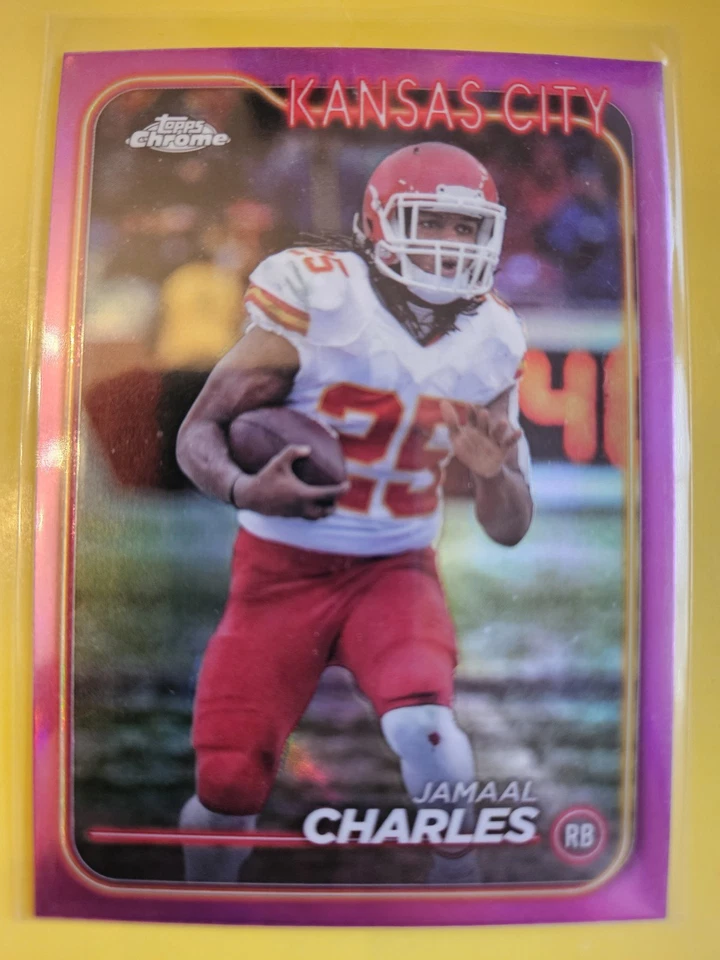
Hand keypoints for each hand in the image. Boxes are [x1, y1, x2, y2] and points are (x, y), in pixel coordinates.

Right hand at [231, 445, 348, 519]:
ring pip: (317, 517)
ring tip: (328, 501)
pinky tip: (311, 502)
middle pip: (326, 511)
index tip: (348, 484)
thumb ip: (293, 452)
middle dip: (334, 505)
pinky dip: (314, 512)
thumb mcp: (278, 461)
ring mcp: (296, 513)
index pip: (328, 494)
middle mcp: (302, 507)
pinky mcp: (290, 516)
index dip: (340, 490)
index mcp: (303, 494)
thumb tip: (308, 448)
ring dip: (324, 511)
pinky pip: (307, 517)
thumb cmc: (265, 478)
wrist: (249, 497)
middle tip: (337, 495)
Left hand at [440, 400, 521, 479]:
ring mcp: (493, 440)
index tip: (469, 405)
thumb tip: (443, 401)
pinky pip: (509, 443)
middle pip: (484, 425)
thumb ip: (451, 421)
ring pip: (497, 433)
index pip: (471, 418)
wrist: (480, 468)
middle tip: (484, 413)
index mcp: (473, 428)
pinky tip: (519, 432)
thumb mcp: (456, 437)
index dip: (470, 413)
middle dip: (484, 420)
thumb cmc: (467, 450)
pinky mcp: (502, 449)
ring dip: (500, 428)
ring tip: (503, 423)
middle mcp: (484, 432)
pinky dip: (514, 438)